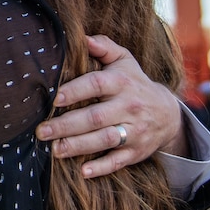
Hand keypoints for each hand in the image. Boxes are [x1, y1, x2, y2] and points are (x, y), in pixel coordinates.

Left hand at [36, 35, 187, 177]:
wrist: (168, 114)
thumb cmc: (135, 83)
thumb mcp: (125, 61)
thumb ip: (105, 47)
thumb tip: (82, 37)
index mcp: (122, 82)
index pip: (95, 84)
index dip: (74, 91)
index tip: (53, 98)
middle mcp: (129, 106)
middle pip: (95, 117)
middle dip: (66, 125)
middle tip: (41, 131)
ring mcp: (134, 131)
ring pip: (105, 140)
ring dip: (78, 146)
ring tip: (54, 150)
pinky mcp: (136, 151)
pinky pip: (119, 160)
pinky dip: (102, 167)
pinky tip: (83, 171)